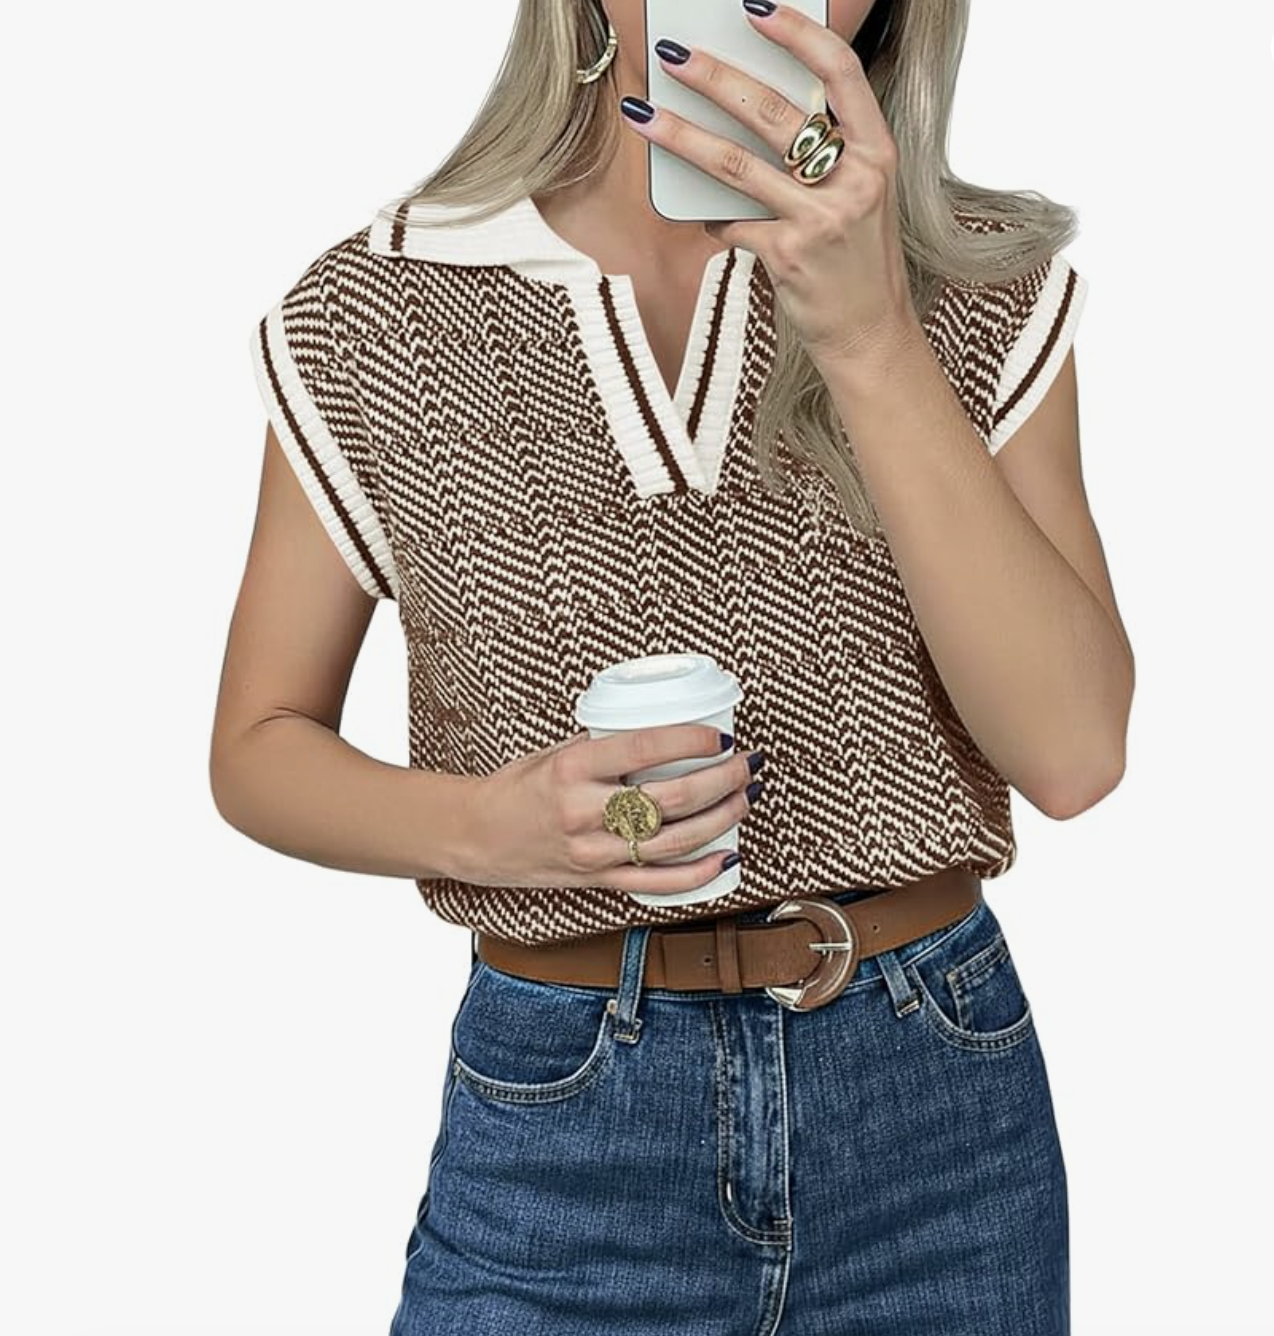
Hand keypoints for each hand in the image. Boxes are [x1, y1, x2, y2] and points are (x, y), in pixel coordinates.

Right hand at [458, 725, 764, 895]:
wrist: (477, 836)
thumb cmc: (519, 787)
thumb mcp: (557, 752)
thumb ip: (607, 745)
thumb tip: (665, 732)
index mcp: (573, 769)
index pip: (646, 748)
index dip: (693, 741)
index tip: (721, 735)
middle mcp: (584, 812)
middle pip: (672, 798)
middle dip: (722, 779)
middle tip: (746, 764)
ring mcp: (592, 852)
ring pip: (674, 840)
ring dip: (721, 818)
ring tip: (744, 798)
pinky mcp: (597, 881)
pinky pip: (658, 883)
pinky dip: (698, 873)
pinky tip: (726, 856)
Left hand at [625, 2, 924, 376]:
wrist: (869, 333)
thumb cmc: (856, 261)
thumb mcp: (860, 197)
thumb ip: (824, 156)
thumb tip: (751, 115)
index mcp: (877, 153)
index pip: (841, 72)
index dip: (798, 34)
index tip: (755, 10)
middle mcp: (854, 180)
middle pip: (775, 112)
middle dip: (715, 77)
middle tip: (673, 55)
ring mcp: (821, 219)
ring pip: (737, 164)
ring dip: (682, 135)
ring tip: (644, 114)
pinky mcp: (789, 257)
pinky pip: (732, 223)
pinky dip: (710, 216)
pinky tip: (699, 212)